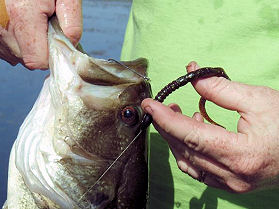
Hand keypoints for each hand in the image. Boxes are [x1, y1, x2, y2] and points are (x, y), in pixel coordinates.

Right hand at [0, 0, 81, 68]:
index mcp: (22, 16)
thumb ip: (72, 23)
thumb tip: (71, 45)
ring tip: (32, 20)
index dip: (52, 54)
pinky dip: (18, 40)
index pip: (38, 60)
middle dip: (42, 47)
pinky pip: (9, 48)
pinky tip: (22, 23)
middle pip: (29, 60)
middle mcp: (2, 28)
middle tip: (45, 24)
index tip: (57, 38)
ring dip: (30, 44)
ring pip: (19, 55)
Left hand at [141, 61, 278, 192]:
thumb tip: (193, 76)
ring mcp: (231, 184)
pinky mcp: (231, 184)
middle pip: (184, 149)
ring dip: (176, 138)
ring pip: (188, 161)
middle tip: (159, 107)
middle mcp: (233, 175)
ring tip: (176, 115)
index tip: (150, 105)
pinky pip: (199, 169)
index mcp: (241, 154)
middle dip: (166, 126)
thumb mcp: (257, 99)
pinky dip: (188, 150)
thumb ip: (220, 88)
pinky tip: (193, 133)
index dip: (166, 118)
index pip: (190, 135)